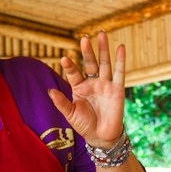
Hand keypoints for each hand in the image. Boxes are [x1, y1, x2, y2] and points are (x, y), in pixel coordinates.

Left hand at [48, 30, 125, 147]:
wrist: (101, 137)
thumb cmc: (84, 125)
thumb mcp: (70, 114)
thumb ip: (61, 102)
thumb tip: (50, 91)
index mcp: (79, 87)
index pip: (74, 73)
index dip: (70, 66)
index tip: (64, 58)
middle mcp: (92, 82)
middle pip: (90, 63)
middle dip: (87, 51)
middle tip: (84, 38)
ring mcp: (105, 84)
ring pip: (104, 64)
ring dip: (103, 49)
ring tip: (101, 34)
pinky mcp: (117, 89)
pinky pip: (119, 73)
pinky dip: (120, 60)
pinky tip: (120, 47)